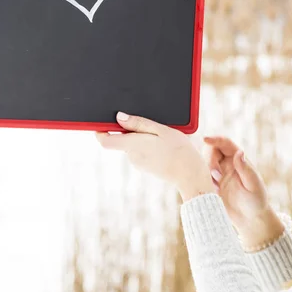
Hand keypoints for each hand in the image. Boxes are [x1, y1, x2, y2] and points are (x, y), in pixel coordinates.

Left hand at [96, 112, 214, 200]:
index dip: (100, 130)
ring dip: (143, 137)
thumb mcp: (161, 130)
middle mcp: (131, 156)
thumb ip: (138, 123)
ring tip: (163, 136)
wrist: (190, 174)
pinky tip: (165, 145)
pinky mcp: (146, 167)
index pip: (104, 140)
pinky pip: (142, 152)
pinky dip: (149, 146)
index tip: (105, 121)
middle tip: (152, 125)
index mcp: (132, 145)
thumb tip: (119, 117)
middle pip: (122, 139)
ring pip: (133, 145)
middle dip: (132, 130)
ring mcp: (138, 163)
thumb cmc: (178, 150)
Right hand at [204, 136, 283, 248]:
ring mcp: (217, 174)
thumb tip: (239, 152)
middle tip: (216, 177)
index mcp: (238, 159)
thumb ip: (245, 169)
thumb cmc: (256, 201)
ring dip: (205, 172)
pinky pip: (200, 177)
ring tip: (217, 188)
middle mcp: (226, 164)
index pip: (224, 143)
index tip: (206, 139)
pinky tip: (212, 192)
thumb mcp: (254, 185)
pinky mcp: (210, 185)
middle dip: (210, 160)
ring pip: (203, 163)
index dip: (215, 139)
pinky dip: (201, 181)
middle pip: (210, 150)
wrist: (249, 219)